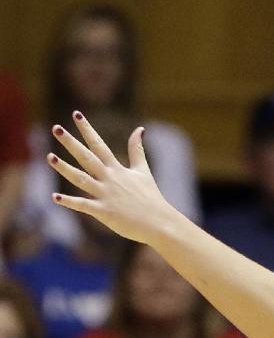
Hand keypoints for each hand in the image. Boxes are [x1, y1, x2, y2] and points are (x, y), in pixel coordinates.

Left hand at [48, 114, 176, 245]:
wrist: (160, 223)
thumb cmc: (151, 198)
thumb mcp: (143, 171)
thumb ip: (137, 150)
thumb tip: (140, 129)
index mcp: (117, 169)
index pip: (99, 145)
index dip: (87, 129)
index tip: (76, 114)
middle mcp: (109, 179)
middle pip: (87, 158)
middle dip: (71, 143)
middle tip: (56, 128)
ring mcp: (106, 195)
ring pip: (81, 179)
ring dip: (65, 168)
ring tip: (50, 157)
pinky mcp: (105, 212)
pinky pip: (83, 205)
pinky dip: (69, 202)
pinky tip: (55, 197)